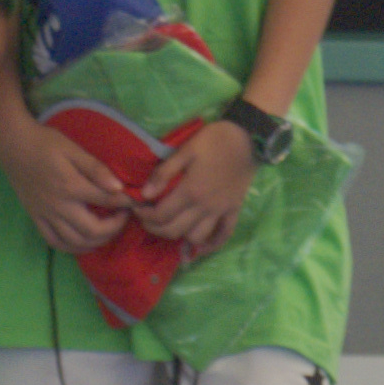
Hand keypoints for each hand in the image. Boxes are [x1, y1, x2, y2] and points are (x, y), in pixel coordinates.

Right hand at [0, 111, 129, 255]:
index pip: (107, 201)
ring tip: (108, 230)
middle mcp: (58, 206)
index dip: (126, 203)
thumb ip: (96, 169)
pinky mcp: (36, 219)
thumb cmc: (45, 143)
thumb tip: (119, 187)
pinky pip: (56, 243)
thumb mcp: (73, 149)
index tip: (135, 200)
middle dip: (115, 228)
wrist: (13, 145)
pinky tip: (84, 241)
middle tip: (123, 217)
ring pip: (76, 242)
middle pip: (93, 230)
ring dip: (97, 242)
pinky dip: (73, 247)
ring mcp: (46, 215)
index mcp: (70, 185)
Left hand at [139, 117, 256, 257]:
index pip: (161, 215)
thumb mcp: (185, 150)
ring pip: (197, 238)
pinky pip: (224, 235)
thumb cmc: (213, 141)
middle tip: (147, 221)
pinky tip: (200, 246)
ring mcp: (221, 211)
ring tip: (170, 227)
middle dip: (156, 229)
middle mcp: (205, 207)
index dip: (144, 216)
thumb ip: (164, 173)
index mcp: (190, 191)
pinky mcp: (234, 211)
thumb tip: (145, 194)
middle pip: (175, 231)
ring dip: (180, 237)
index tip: (137, 210)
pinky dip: (211, 245)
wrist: (247, 138)